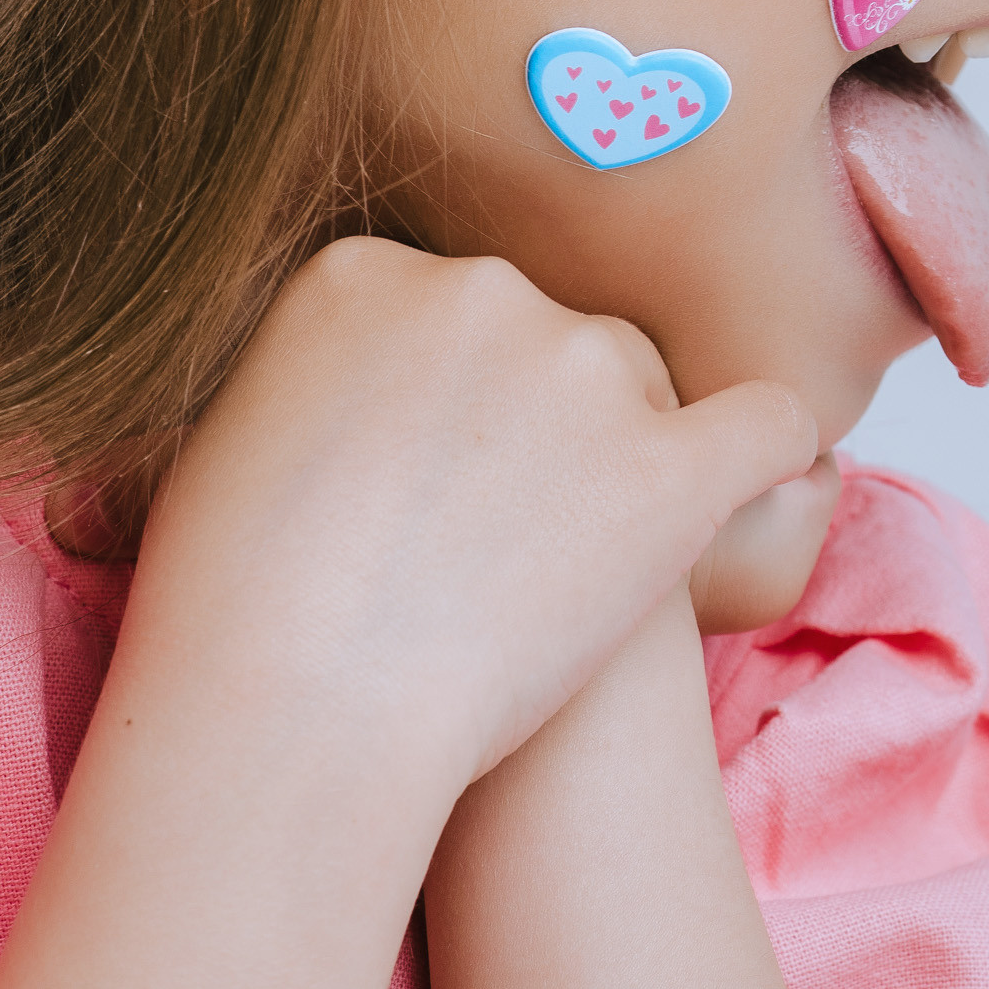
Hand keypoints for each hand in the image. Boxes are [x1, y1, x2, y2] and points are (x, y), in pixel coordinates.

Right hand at [138, 238, 815, 793]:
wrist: (291, 716)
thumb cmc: (228, 611)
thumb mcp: (223, 439)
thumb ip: (307, 378)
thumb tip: (351, 392)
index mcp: (361, 272)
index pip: (447, 312)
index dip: (450, 399)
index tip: (429, 477)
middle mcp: (480, 289)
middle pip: (547, 338)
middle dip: (536, 422)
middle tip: (494, 535)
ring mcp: (581, 368)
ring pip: (643, 381)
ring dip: (622, 454)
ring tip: (566, 566)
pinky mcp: (665, 464)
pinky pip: (763, 425)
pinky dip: (765, 457)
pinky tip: (756, 496)